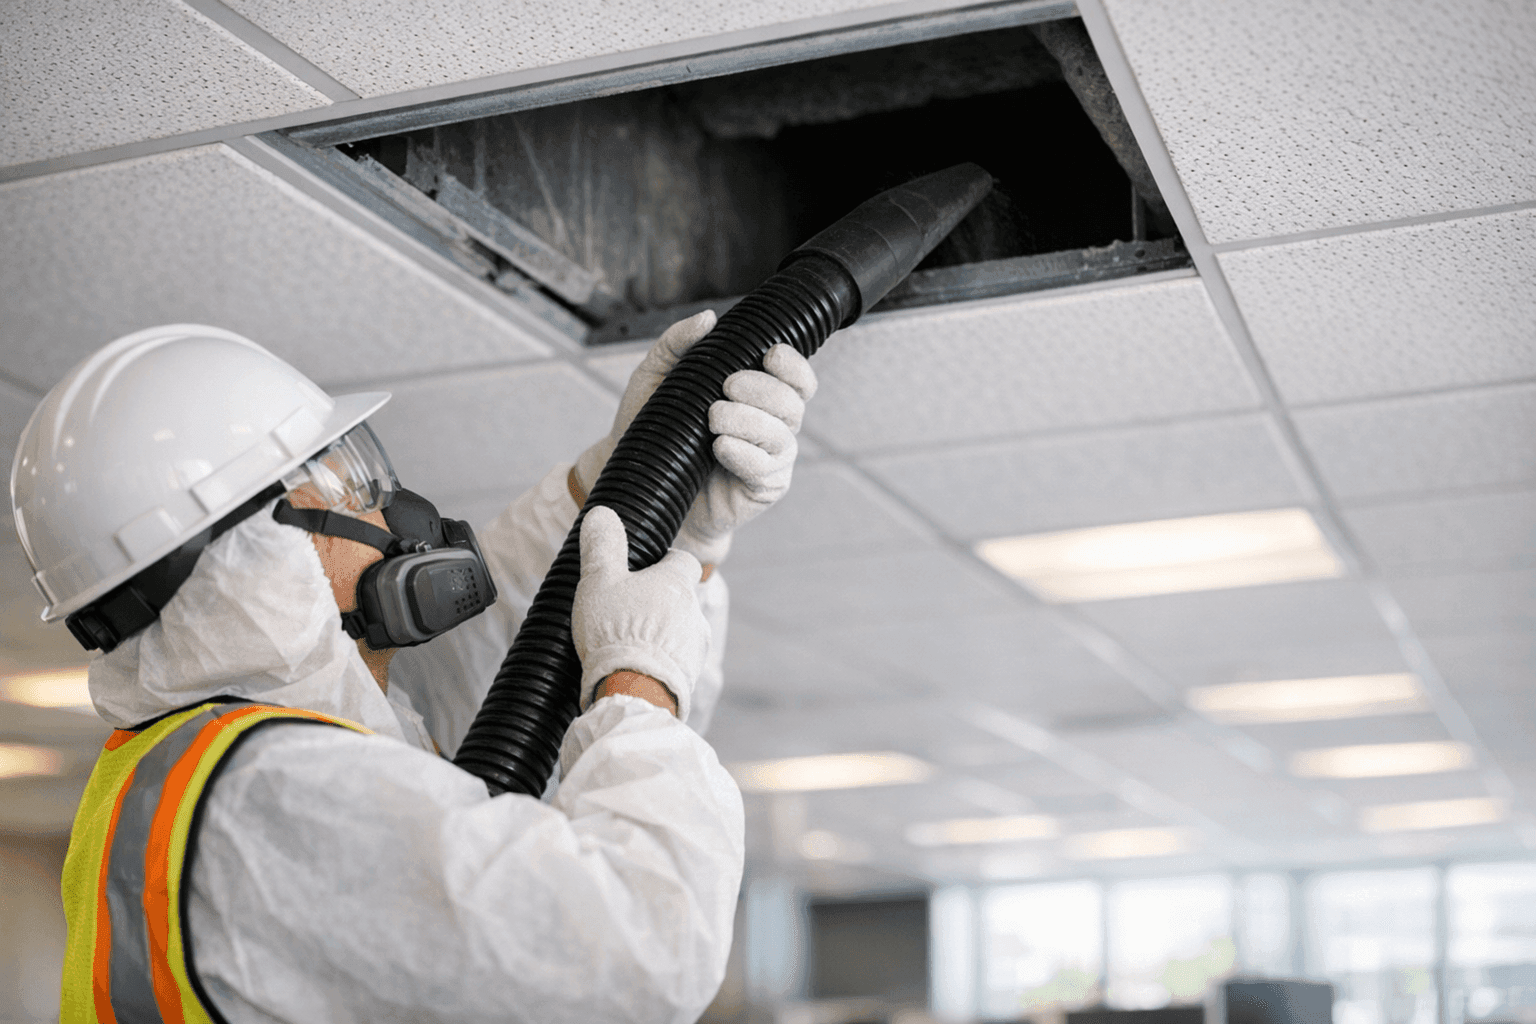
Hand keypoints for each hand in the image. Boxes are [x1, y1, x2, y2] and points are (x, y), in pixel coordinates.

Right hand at [572, 506, 708, 721]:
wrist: (635, 692)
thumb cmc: (615, 631)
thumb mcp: (599, 582)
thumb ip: (601, 548)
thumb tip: (601, 513)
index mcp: (676, 583)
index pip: (684, 561)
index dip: (666, 563)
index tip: (644, 572)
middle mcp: (694, 612)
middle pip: (681, 599)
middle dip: (659, 604)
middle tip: (627, 613)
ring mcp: (696, 646)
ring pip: (680, 631)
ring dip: (661, 635)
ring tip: (628, 645)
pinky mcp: (692, 676)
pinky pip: (677, 662)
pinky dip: (661, 662)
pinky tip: (636, 670)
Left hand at [573, 311, 817, 564]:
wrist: (639, 482)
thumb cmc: (653, 429)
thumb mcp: (656, 377)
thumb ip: (678, 343)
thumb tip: (708, 318)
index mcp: (758, 396)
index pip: (796, 379)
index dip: (793, 365)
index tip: (769, 355)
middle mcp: (771, 425)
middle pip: (793, 402)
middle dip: (764, 390)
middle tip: (728, 386)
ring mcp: (770, 459)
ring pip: (781, 435)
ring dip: (749, 420)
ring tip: (712, 417)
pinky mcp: (762, 488)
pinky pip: (767, 469)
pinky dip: (745, 454)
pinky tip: (720, 446)